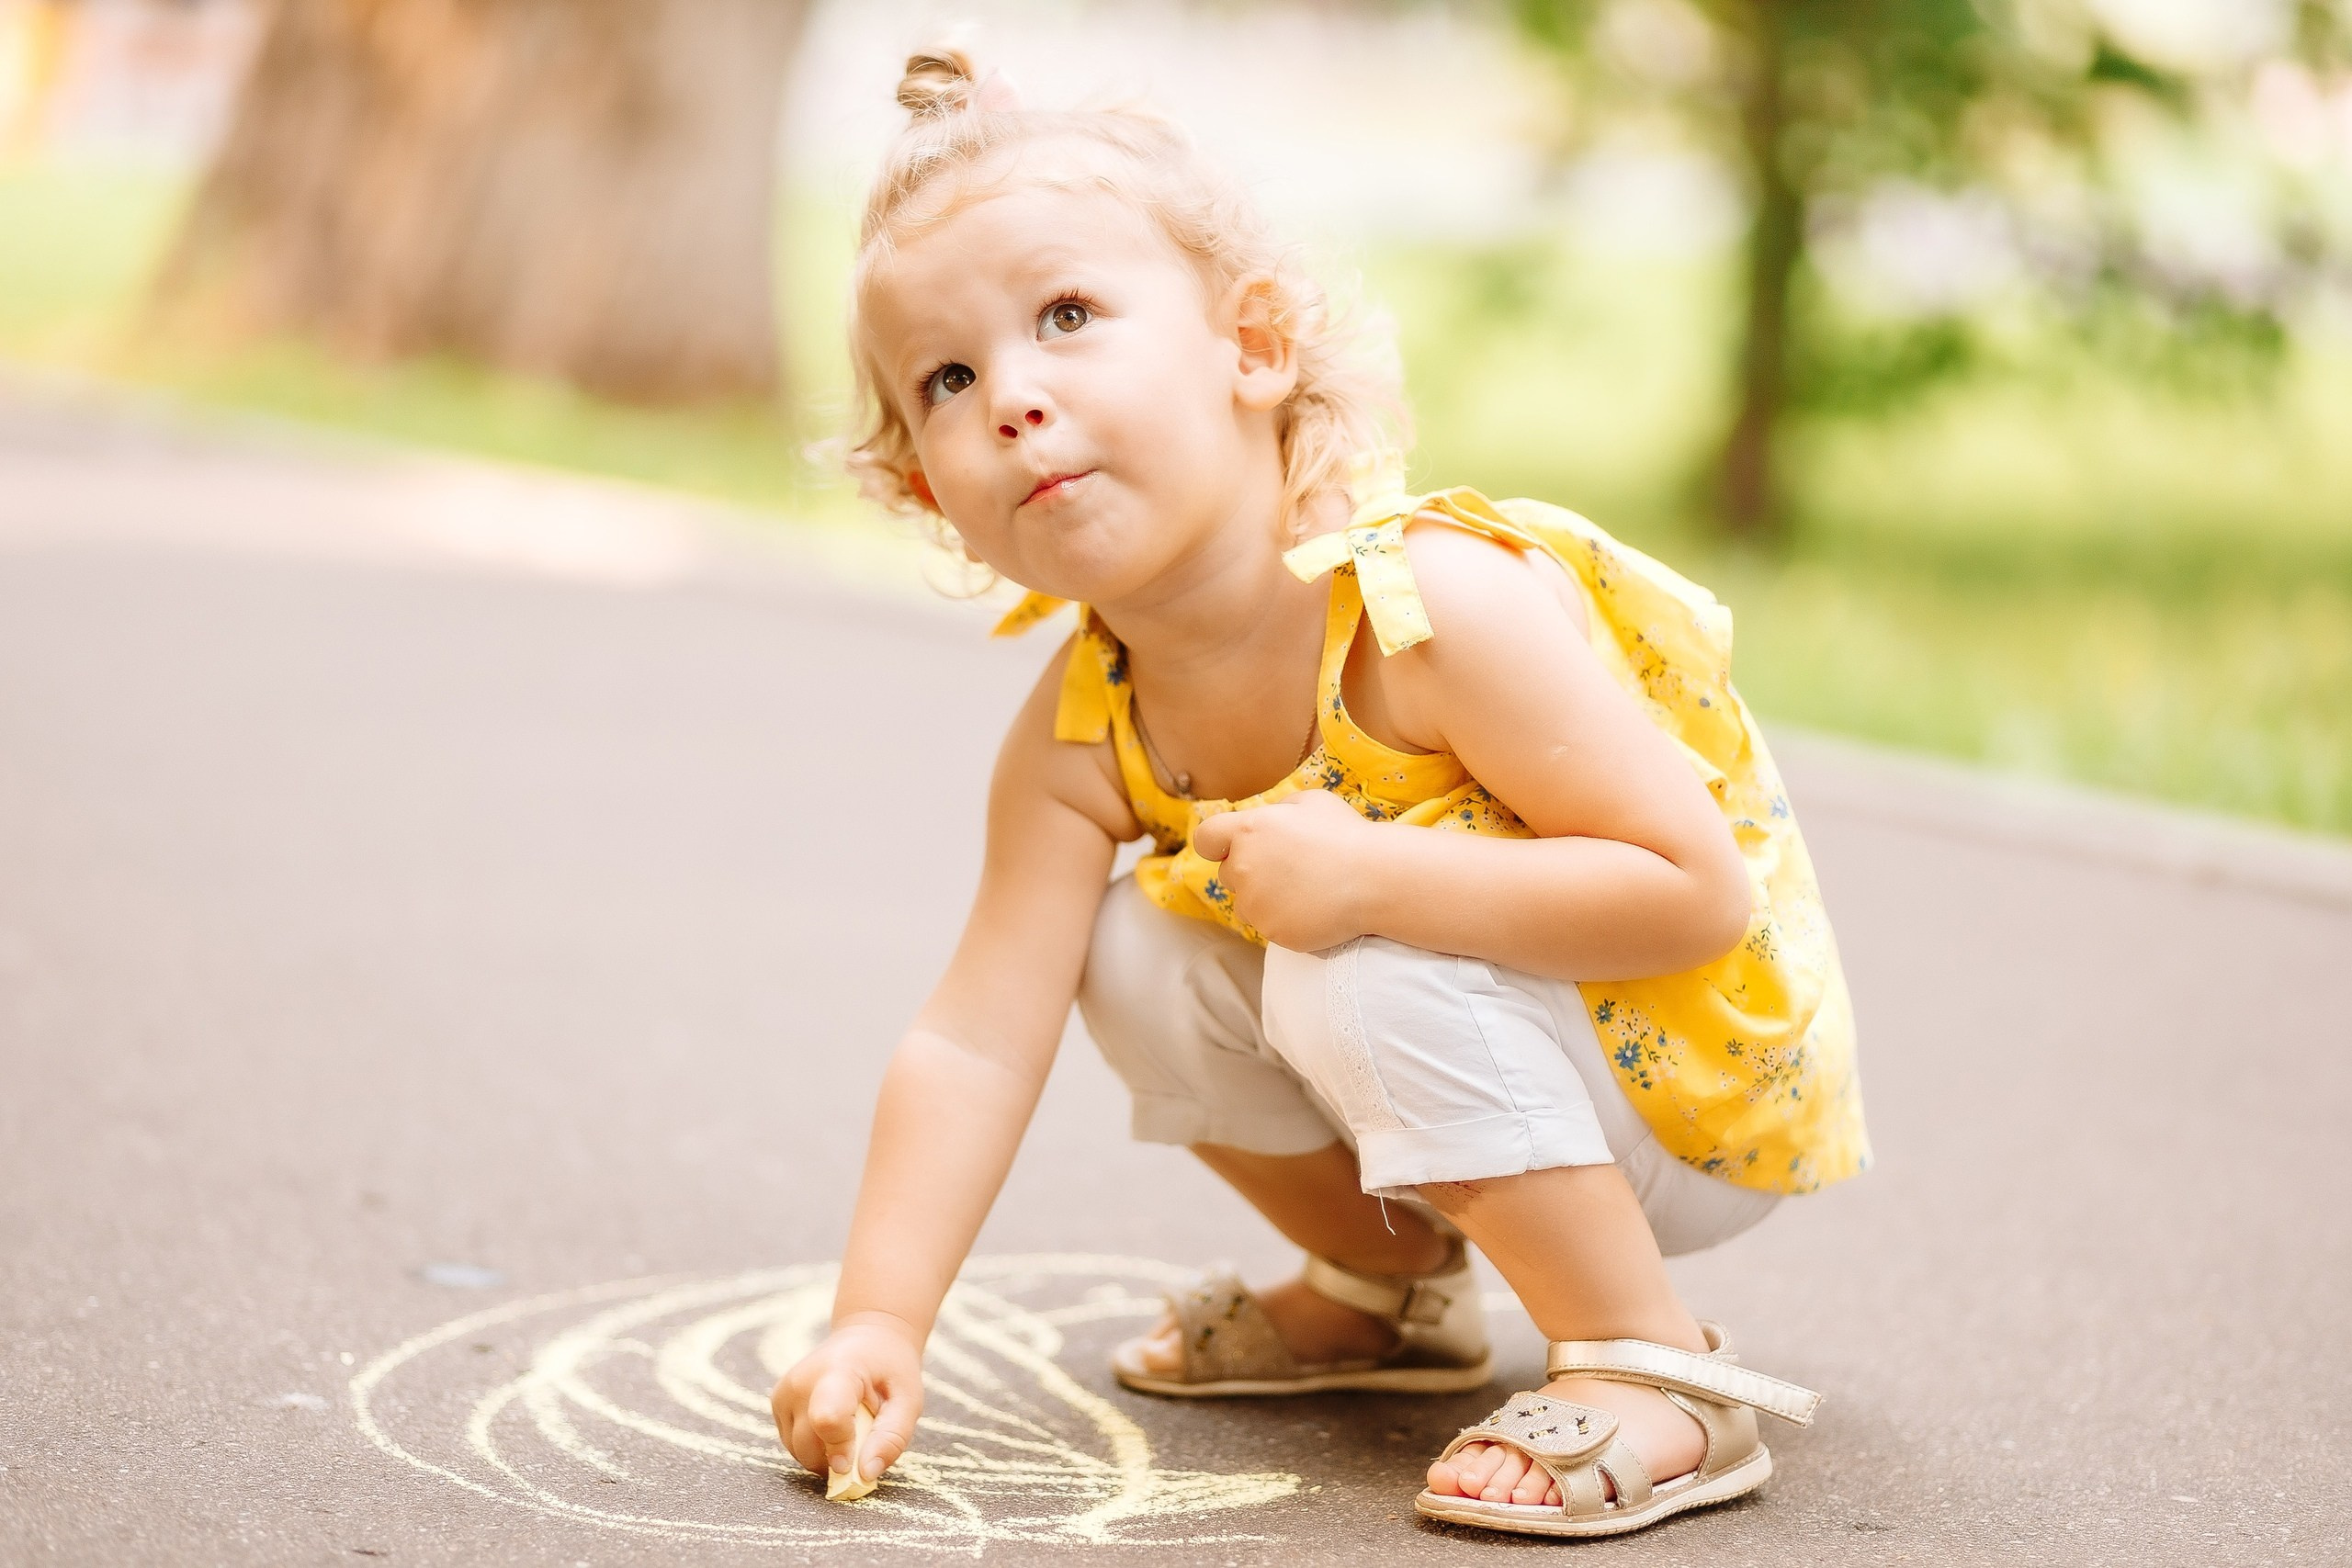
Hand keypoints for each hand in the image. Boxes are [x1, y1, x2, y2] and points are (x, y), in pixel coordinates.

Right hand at [771, 1315, 923, 1493]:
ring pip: (799, 1451)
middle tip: (866, 1437)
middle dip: (838, 1458)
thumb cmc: (891, 1370)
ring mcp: (784, 1392)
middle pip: (809, 1446)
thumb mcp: (909, 1400)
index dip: (840, 1449)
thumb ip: (891, 1437)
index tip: (857, 1462)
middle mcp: (800, 1381)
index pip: (827, 1419)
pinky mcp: (777, 1403)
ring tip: (851, 1426)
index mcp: (837, 1371)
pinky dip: (816, 1446)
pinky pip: (793, 1444)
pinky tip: (835, 1425)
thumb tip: (866, 1474)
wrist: (868, 1338)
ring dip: (826, 1454)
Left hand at [1189, 788, 1380, 950]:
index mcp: (1248, 830)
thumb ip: (1279, 809)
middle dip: (1249, 872)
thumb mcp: (1311, 802)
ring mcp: (1255, 903)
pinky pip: (1267, 926)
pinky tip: (1312, 909)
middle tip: (1289, 870)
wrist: (1374, 879)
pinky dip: (1284, 920)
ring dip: (1264, 899)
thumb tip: (1269, 818)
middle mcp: (1243, 866)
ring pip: (1245, 904)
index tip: (1231, 849)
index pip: (1206, 838)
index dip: (1217, 844)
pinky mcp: (1271, 931)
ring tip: (1304, 890)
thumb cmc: (1346, 835)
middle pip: (1227, 874)